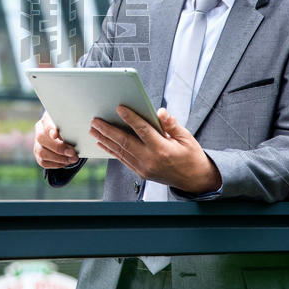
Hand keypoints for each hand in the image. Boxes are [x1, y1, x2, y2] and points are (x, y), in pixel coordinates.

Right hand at [33, 112, 79, 168]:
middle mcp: (39, 129)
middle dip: (58, 147)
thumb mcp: (72, 123)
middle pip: (41, 138)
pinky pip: (43, 162)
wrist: (65, 133)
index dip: (51, 129)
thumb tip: (80, 133)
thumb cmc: (70, 126)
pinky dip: (55, 164)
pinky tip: (66, 162)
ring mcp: (37, 142)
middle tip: (72, 153)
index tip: (56, 135)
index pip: (46, 123)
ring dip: (58, 158)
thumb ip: (72, 126)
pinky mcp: (38, 154)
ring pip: (41, 152)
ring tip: (72, 159)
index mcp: (47, 118)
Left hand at [89, 105, 221, 193]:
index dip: (130, 118)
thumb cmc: (191, 157)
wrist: (195, 180)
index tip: (119, 108)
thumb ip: (171, 125)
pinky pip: (123, 159)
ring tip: (94, 129)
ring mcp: (144, 168)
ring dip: (105, 139)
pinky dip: (111, 150)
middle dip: (108, 130)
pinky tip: (103, 143)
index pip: (143, 130)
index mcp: (163, 149)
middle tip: (96, 120)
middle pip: (125, 142)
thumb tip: (160, 112)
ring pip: (120, 151)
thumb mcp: (186, 138)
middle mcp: (151, 160)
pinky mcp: (141, 173)